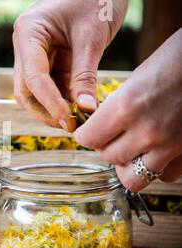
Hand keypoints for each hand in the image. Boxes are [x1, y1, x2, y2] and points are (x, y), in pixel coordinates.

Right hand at [13, 0, 127, 131]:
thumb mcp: (91, 37)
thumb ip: (85, 75)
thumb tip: (84, 110)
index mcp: (28, 33)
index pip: (33, 77)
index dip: (49, 102)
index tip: (67, 120)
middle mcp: (26, 46)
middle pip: (26, 90)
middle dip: (46, 110)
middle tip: (69, 126)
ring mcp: (36, 54)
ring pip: (36, 92)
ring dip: (54, 108)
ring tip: (77, 120)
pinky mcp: (50, 60)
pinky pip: (52, 86)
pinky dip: (64, 99)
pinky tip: (79, 108)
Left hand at [74, 29, 181, 191]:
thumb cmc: (178, 59)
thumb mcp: (137, 77)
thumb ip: (118, 105)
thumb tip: (101, 124)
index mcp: (125, 106)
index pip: (88, 139)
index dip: (86, 134)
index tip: (88, 130)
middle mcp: (146, 131)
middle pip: (108, 157)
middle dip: (106, 146)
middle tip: (113, 135)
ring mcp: (170, 145)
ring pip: (132, 177)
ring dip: (129, 163)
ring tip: (133, 147)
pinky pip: (166, 176)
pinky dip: (159, 168)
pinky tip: (158, 151)